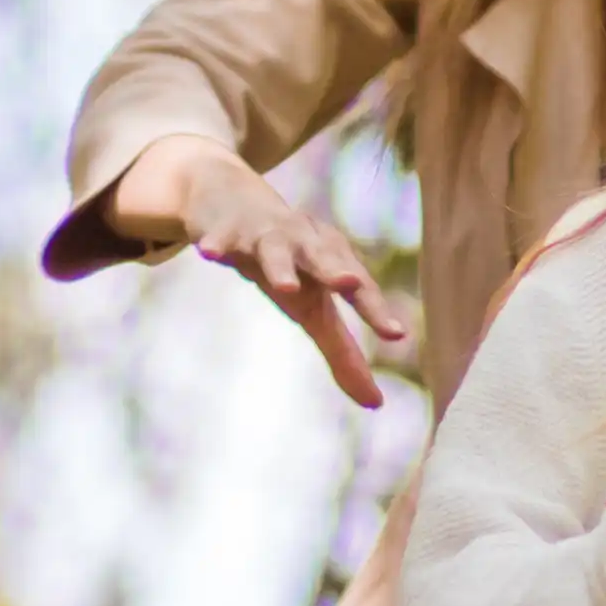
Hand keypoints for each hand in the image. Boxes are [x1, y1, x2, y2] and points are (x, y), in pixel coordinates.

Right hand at [107, 133, 402, 406]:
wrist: (232, 201)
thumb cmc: (287, 263)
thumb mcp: (314, 308)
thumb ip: (344, 354)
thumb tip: (376, 405)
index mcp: (331, 260)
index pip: (358, 288)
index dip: (375, 309)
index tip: (396, 334)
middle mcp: (304, 242)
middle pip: (323, 257)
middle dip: (336, 269)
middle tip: (349, 283)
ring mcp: (265, 234)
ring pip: (275, 248)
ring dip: (281, 265)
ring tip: (286, 287)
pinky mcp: (227, 230)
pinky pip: (221, 239)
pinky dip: (217, 244)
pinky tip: (208, 253)